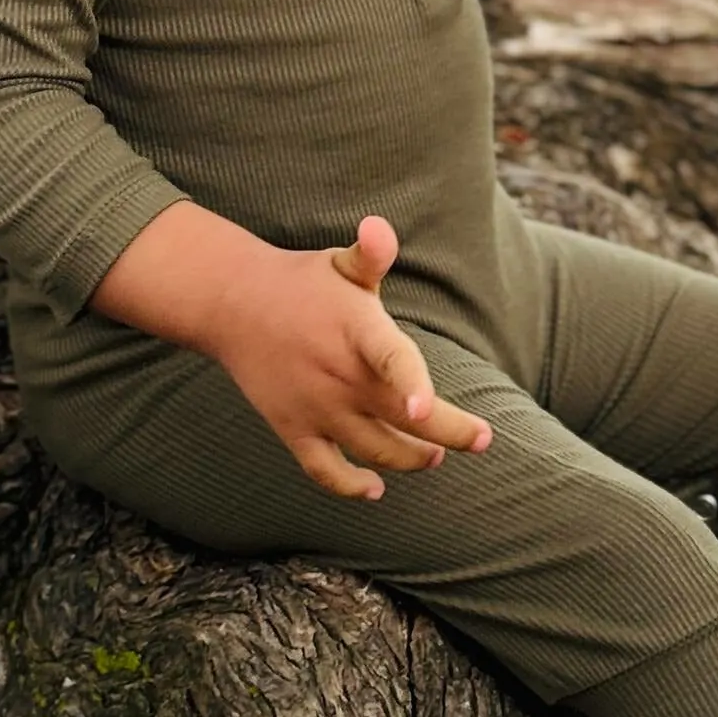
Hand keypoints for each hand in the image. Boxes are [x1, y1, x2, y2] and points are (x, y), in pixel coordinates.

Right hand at [205, 213, 492, 499]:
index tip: (427, 407)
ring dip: (409, 458)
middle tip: (482, 440)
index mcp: (357, 330)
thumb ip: (372, 253)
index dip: (410, 382)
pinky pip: (324, 471)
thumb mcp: (341, 263)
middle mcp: (339, 375)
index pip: (390, 359)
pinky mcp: (292, 429)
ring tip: (433, 455)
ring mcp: (315, 408)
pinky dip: (349, 486)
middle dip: (447, 433)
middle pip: (400, 416)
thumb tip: (378, 227)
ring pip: (373, 448)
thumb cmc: (304, 282)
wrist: (235, 304)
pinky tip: (374, 489)